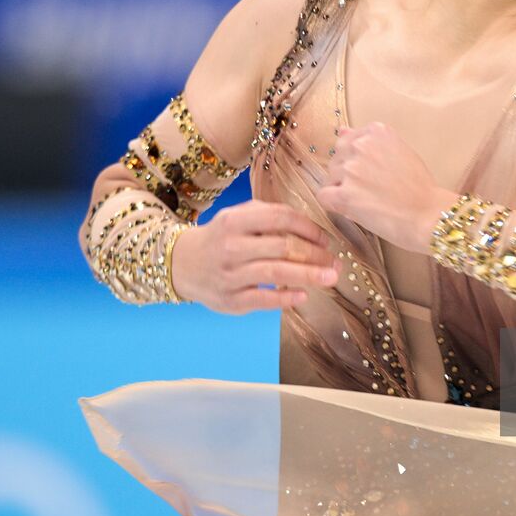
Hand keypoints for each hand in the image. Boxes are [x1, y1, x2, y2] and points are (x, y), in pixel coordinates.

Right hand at [170, 199, 343, 313]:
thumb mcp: (236, 216)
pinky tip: (303, 296)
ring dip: (308, 275)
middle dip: (315, 254)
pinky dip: (285, 298)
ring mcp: (230, 275)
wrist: (181, 264)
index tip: (325, 238)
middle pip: (283, 247)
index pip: (280, 218)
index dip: (308, 227)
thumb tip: (308, 228)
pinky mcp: (230, 301)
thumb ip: (267, 215)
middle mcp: (231, 246)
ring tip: (330, 278)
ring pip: (276, 273)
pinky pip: (263, 299)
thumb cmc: (220, 238)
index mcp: (235, 221)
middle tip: (334, 261)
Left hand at [314, 122, 460, 252]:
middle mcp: (360, 145)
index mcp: (376, 131)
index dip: (356, 159)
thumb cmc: (420, 187)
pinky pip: (324, 196)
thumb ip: (371, 141)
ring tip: (366, 201)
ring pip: (330, 177)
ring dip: (341, 189)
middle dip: (347, 173)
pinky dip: (334, 204)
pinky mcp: (344, 195)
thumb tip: (341, 129)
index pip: (348, 140)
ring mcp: (350, 169)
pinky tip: (351, 209)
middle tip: (369, 189)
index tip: (371, 172)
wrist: (429, 214)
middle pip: (337, 157)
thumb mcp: (400, 152)